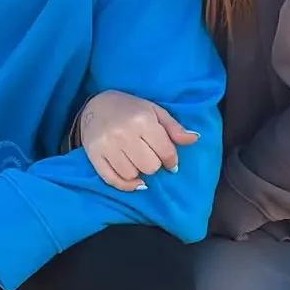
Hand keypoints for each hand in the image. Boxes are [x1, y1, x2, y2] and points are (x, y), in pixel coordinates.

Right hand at [79, 91, 198, 191]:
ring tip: (136, 160)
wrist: (96, 105)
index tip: (169, 161)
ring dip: (138, 172)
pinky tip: (133, 180)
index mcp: (142, 120)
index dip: (171, 160)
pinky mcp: (94, 156)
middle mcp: (123, 134)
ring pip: (132, 175)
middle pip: (150, 166)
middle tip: (149, 156)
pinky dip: (125, 185)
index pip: (165, 152)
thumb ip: (174, 128)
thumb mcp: (155, 111)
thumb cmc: (130, 109)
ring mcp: (106, 146)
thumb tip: (195, 139)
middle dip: (154, 164)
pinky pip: (112, 180)